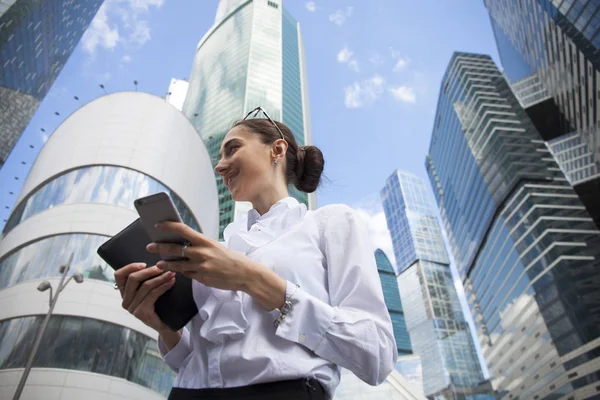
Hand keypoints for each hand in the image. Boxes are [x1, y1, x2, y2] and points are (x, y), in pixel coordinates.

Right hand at [114, 263, 175, 333]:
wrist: (167, 325)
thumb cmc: (160, 305)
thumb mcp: (149, 290)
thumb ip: (145, 279)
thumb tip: (156, 262)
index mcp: (124, 293)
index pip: (119, 275)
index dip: (130, 267)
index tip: (145, 264)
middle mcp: (125, 301)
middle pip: (133, 279)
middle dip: (150, 271)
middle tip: (164, 267)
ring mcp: (131, 308)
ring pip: (145, 286)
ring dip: (161, 278)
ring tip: (172, 273)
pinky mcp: (140, 312)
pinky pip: (152, 294)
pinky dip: (163, 286)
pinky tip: (171, 282)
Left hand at [146, 221, 286, 309]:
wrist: (244, 273)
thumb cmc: (231, 258)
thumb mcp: (215, 246)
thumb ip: (200, 245)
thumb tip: (183, 243)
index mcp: (205, 241)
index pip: (183, 230)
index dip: (168, 226)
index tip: (158, 225)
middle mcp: (201, 252)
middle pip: (174, 248)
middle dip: (159, 247)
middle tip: (149, 246)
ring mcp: (200, 266)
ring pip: (176, 264)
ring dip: (165, 263)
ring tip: (158, 263)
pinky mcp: (201, 278)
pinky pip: (186, 274)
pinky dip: (180, 272)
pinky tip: (175, 271)